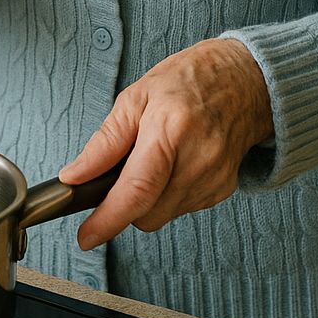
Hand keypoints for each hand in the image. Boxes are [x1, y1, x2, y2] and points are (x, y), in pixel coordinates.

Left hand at [59, 38, 273, 247]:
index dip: (108, 219)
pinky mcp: (223, 190)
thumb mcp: (135, 97)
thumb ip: (104, 142)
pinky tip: (176, 162)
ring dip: (148, 198)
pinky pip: (181, 208)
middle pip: (147, 212)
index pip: (137, 189)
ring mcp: (214, 179)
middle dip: (125, 201)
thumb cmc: (187, 81)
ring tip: (156, 156)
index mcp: (171, 129)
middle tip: (122, 169)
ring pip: (162, 215)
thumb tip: (74, 176)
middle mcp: (197, 160)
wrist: (243, 81)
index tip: (86, 236)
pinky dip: (168, 194)